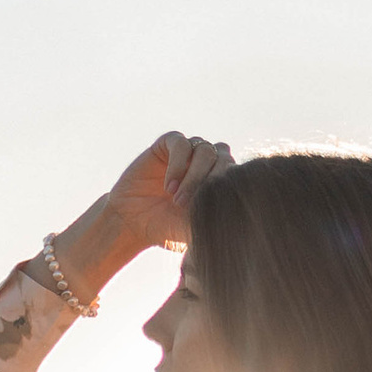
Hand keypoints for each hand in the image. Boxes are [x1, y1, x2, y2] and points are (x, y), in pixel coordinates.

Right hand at [47, 131, 233, 306]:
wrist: (132, 222)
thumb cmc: (166, 229)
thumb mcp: (194, 228)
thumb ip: (215, 218)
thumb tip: (240, 219)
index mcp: (219, 180)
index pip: (236, 172)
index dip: (226, 186)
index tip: (210, 209)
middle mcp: (207, 163)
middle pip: (223, 158)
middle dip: (207, 182)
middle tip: (186, 205)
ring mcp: (188, 152)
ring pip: (205, 150)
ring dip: (193, 175)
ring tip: (176, 197)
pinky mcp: (167, 144)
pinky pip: (181, 143)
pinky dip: (178, 164)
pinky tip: (168, 185)